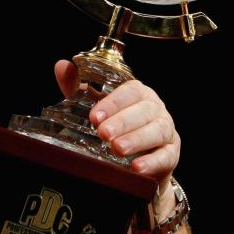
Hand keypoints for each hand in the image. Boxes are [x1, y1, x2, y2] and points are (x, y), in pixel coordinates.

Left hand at [54, 60, 179, 182]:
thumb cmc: (115, 126)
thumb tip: (61, 66)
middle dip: (123, 121)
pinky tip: (137, 167)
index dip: (113, 103)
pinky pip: (166, 156)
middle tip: (103, 133)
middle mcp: (155, 109)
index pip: (130, 91)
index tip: (95, 116)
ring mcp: (167, 131)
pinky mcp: (171, 153)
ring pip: (157, 131)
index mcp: (138, 94)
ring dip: (137, 140)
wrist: (135, 160)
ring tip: (117, 148)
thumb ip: (77, 87)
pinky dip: (152, 162)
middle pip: (144, 110)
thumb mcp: (95, 107)